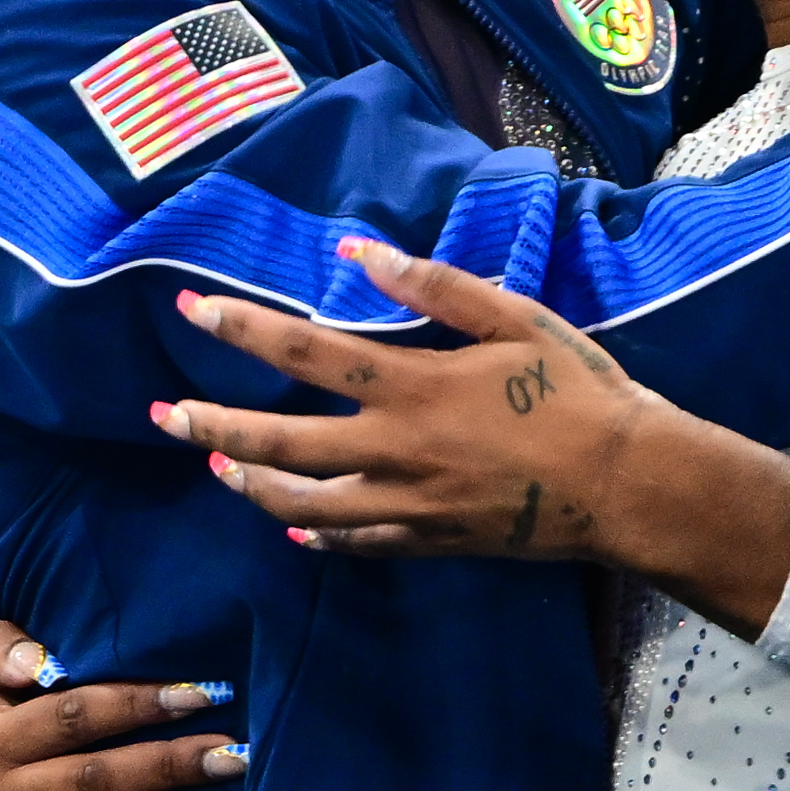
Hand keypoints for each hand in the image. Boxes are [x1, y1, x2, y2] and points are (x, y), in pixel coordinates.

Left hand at [159, 240, 789, 638]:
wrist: (626, 486)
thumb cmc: (577, 389)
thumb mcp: (514, 318)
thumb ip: (433, 287)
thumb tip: (357, 250)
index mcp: (412, 387)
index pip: (304, 352)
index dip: (241, 327)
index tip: (190, 308)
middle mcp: (394, 451)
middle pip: (279, 441)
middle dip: (213, 425)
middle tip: (164, 415)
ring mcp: (406, 504)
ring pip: (300, 503)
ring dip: (250, 480)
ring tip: (217, 462)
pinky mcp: (426, 540)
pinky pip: (352, 541)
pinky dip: (313, 531)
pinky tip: (291, 524)